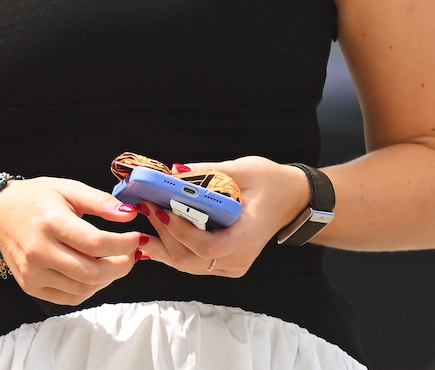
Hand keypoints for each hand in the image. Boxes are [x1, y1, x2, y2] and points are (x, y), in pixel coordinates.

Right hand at [0, 176, 145, 304]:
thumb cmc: (34, 198)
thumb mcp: (66, 189)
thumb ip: (99, 201)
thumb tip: (130, 213)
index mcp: (50, 222)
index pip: (96, 243)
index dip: (124, 244)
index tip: (138, 238)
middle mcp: (39, 250)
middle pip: (93, 272)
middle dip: (122, 266)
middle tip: (132, 255)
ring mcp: (33, 272)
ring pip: (84, 288)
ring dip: (108, 278)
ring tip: (114, 262)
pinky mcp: (31, 286)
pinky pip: (70, 297)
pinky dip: (89, 288)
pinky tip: (94, 273)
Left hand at [137, 157, 312, 278]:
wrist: (290, 199)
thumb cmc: (268, 182)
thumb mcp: (242, 169)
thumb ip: (206, 172)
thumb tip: (170, 172)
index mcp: (246, 237)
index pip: (207, 246)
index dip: (180, 231)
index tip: (161, 209)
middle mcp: (238, 259)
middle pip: (189, 258)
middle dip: (162, 233)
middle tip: (144, 205)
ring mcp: (231, 265)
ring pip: (186, 264)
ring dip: (161, 242)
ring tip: (145, 216)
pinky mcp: (224, 263)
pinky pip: (191, 262)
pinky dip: (170, 248)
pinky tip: (154, 232)